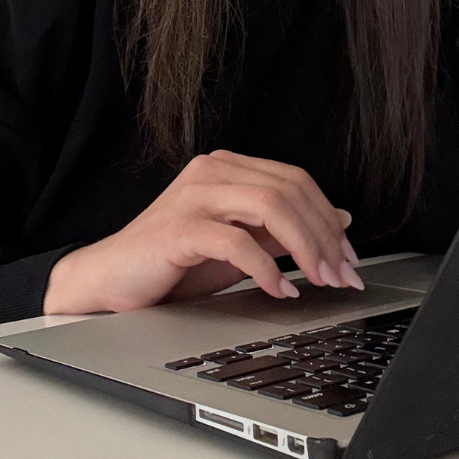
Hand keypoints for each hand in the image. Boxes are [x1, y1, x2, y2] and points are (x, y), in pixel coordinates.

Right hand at [43, 150, 361, 314]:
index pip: (295, 180)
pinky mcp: (180, 227)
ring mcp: (195, 195)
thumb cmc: (171, 264)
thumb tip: (338, 221)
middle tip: (344, 274)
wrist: (109, 284)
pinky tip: (280, 290)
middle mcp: (213, 171)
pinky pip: (237, 240)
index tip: (350, 255)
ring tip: (321, 280)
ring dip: (306, 247)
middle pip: (290, 189)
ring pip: (272, 206)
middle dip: (325, 234)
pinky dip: (267, 268)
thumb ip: (280, 230)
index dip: (328, 216)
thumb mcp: (239, 246)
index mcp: (228, 168)